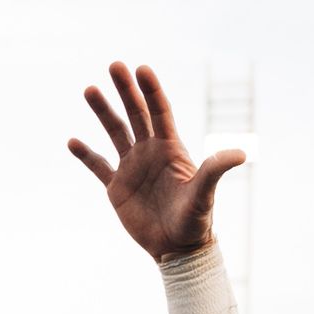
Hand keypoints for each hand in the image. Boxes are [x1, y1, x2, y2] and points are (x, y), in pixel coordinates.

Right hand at [68, 62, 244, 262]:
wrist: (177, 247)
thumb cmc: (196, 220)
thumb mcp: (205, 194)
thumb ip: (216, 170)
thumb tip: (241, 153)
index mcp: (170, 149)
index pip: (160, 112)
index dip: (151, 90)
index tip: (141, 69)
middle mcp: (150, 152)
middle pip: (135, 114)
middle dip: (125, 90)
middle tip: (114, 66)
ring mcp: (132, 168)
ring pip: (115, 133)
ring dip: (102, 112)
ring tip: (89, 90)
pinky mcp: (117, 187)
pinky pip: (98, 166)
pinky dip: (86, 155)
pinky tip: (73, 142)